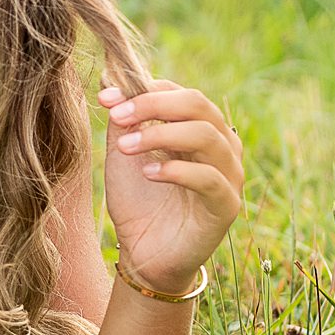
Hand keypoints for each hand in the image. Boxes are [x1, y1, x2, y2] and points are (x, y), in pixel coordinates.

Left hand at [97, 78, 244, 293]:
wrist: (144, 253)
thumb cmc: (138, 200)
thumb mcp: (125, 153)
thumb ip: (123, 120)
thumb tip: (111, 81)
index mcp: (199, 127)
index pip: (180, 92)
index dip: (144, 89)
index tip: (106, 96)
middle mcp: (221, 146)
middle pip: (198, 105)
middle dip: (153, 104)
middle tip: (117, 115)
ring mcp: (229, 175)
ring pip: (206, 136)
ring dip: (160, 135)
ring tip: (124, 146)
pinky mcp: (227, 206)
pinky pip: (210, 179)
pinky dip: (177, 170)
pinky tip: (148, 174)